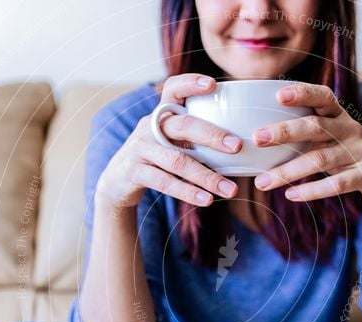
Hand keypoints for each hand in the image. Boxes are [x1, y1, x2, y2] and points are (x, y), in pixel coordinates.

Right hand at [96, 74, 242, 209]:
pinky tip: (207, 200)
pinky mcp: (136, 172)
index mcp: (162, 114)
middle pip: (183, 126)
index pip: (173, 89)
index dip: (191, 83)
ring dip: (207, 176)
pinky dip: (188, 192)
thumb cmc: (157, 156)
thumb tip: (243, 143)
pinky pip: (165, 182)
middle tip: (237, 146)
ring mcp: (141, 149)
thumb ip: (195, 135)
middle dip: (212, 135)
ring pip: (178, 161)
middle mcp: (150, 127)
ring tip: (231, 190)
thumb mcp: (170, 139)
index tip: (213, 84)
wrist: (118, 180)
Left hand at [251, 82, 361, 206]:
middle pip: (315, 127)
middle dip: (284, 132)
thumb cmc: (348, 154)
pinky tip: (291, 195)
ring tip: (261, 183)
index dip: (302, 93)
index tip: (278, 95)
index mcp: (340, 116)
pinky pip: (336, 185)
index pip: (323, 97)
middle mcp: (351, 130)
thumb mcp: (333, 137)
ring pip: (320, 159)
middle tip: (257, 139)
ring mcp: (361, 152)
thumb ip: (308, 132)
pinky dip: (312, 190)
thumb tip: (260, 135)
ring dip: (288, 172)